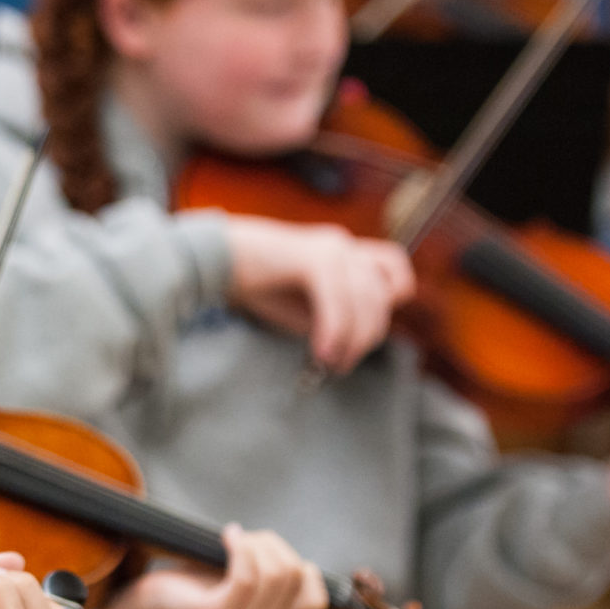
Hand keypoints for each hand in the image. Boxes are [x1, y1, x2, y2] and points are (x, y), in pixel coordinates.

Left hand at [100, 524, 326, 608]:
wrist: (152, 599)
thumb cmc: (196, 580)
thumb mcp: (240, 576)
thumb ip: (268, 571)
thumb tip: (291, 557)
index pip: (316, 597)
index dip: (303, 567)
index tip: (271, 553)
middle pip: (294, 574)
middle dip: (273, 544)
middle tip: (245, 539)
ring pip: (273, 574)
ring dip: (255, 543)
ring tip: (233, 538)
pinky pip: (245, 577)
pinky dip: (239, 546)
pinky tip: (227, 535)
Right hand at [221, 215, 415, 374]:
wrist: (214, 260)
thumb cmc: (255, 285)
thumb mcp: (304, 304)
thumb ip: (335, 317)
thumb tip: (355, 345)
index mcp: (344, 250)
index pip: (396, 270)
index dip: (389, 302)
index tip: (363, 332)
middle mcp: (344, 244)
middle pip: (381, 296)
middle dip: (367, 336)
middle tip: (341, 364)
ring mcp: (331, 248)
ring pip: (366, 301)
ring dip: (353, 339)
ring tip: (331, 362)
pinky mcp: (314, 257)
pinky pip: (339, 302)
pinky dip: (334, 331)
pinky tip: (320, 351)